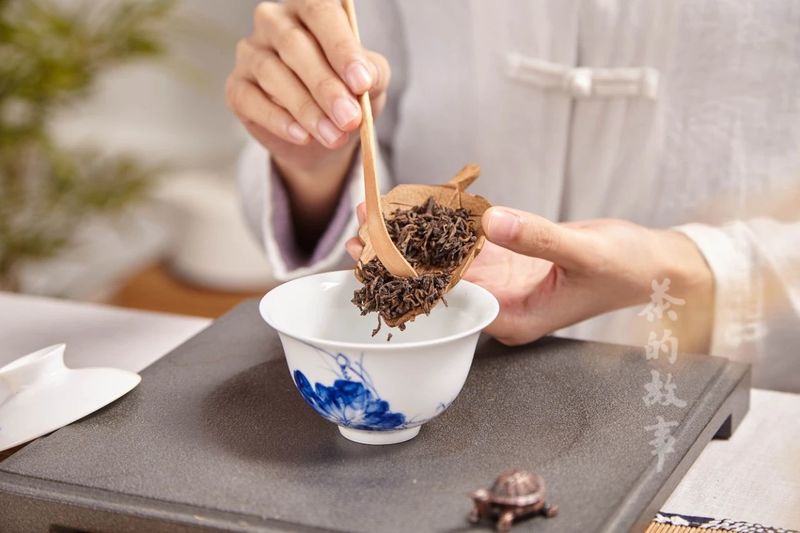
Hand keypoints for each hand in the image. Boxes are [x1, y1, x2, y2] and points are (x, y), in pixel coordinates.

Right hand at [226, 0, 390, 241]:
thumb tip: (364, 78)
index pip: (321, 12)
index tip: (361, 83)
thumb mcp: (370, 82)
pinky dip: (278, 120)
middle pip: (294, 44)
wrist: (324, 139)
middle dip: (325, 86)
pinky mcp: (236, 87)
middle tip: (349, 118)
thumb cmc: (347, 95)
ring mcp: (251, 53)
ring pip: (272, 73)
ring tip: (333, 136)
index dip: (341, 47)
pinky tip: (302, 136)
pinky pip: (251, 99)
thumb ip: (372, 74)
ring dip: (306, 109)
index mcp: (309, 10)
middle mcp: (274, 22)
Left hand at [346, 205, 713, 348]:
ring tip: (376, 213)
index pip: (449, 299)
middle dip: (399, 256)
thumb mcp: (585, 253)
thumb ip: (538, 238)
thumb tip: (490, 221)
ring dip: (415, 237)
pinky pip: (469, 241)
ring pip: (448, 259)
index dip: (408, 275)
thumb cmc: (628, 269)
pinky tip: (417, 206)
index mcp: (511, 320)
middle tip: (358, 230)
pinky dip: (445, 224)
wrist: (652, 264)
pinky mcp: (507, 260)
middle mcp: (498, 306)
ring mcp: (501, 283)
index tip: (375, 253)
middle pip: (438, 281)